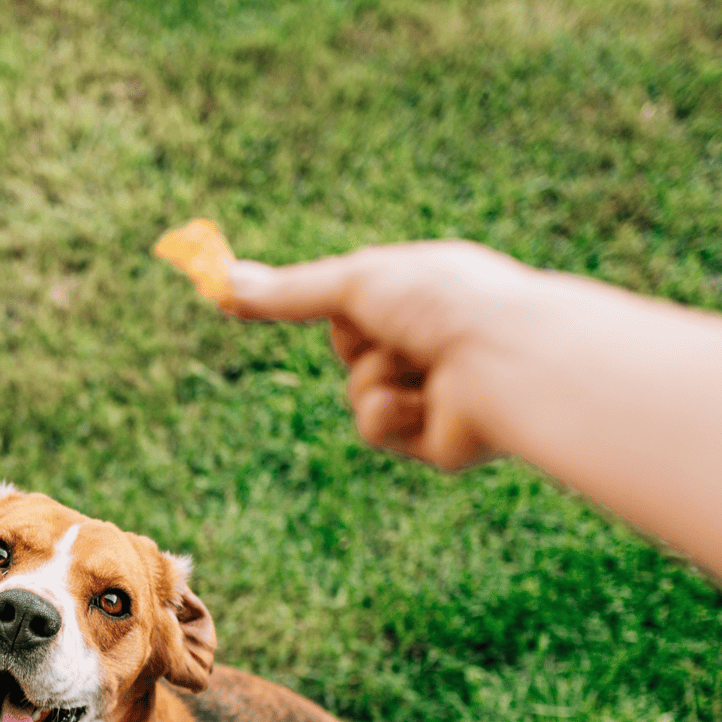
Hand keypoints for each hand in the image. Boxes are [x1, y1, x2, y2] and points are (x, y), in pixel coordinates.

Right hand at [226, 241, 551, 469]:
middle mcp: (432, 341)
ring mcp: (435, 392)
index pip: (356, 303)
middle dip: (358, 342)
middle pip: (351, 350)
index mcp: (425, 293)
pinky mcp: (436, 441)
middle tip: (390, 329)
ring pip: (359, 392)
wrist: (500, 359)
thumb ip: (290, 292)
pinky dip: (388, 414)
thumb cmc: (441, 303)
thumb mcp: (354, 285)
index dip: (334, 305)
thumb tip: (221, 281)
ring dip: (375, 377)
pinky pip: (377, 429)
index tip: (273, 306)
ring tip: (421, 365)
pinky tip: (425, 403)